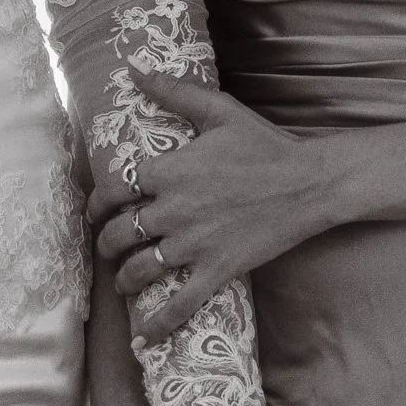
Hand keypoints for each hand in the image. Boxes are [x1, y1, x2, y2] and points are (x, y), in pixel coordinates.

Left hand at [93, 74, 336, 343]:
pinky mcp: (218, 270)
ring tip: (122, 282)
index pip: (114, 189)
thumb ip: (172, 91)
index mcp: (169, 170)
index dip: (97, 203)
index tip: (95, 210)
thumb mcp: (217, 110)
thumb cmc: (263, 144)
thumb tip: (134, 69)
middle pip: (120, 233)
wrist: (309, 182)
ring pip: (141, 269)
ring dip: (123, 279)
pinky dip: (157, 323)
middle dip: (106, 243)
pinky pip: (179, 303)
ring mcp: (194, 244)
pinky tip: (143, 335)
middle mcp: (174, 209)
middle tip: (107, 247)